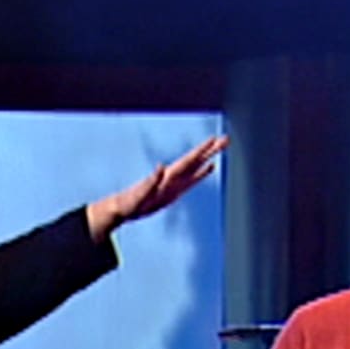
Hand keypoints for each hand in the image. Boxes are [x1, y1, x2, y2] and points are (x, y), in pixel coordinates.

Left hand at [85, 135, 228, 240]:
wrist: (123, 208)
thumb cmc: (131, 202)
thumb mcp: (141, 194)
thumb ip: (152, 181)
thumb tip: (161, 166)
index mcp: (168, 176)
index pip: (189, 160)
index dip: (202, 150)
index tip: (214, 140)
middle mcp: (173, 176)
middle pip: (196, 160)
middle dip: (211, 149)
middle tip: (226, 139)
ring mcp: (175, 183)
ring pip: (197, 167)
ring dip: (209, 157)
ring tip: (221, 147)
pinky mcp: (175, 191)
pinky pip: (192, 180)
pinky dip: (202, 173)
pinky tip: (210, 167)